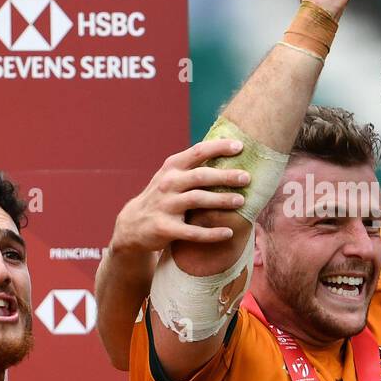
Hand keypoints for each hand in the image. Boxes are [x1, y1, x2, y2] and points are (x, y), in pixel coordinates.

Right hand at [110, 141, 250, 254]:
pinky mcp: (165, 229)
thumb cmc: (163, 196)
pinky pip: (192, 232)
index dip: (219, 147)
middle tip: (247, 178)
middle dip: (225, 176)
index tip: (240, 146)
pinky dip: (211, 233)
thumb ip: (194, 166)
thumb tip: (230, 149)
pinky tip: (228, 233)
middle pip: (200, 176)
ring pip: (197, 200)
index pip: (197, 151)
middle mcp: (168, 184)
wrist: (133, 224)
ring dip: (221, 200)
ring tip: (241, 201)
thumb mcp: (172, 176)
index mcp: (172, 168)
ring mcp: (165, 206)